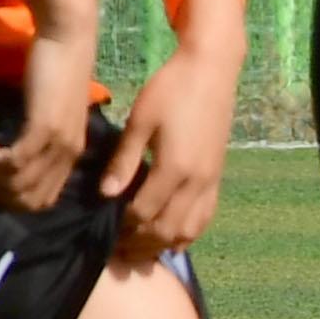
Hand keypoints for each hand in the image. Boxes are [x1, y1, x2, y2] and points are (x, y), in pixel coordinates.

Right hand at [0, 0, 101, 212]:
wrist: (67, 40)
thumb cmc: (55, 72)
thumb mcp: (50, 112)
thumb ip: (39, 136)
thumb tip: (12, 159)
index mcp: (72, 154)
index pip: (42, 200)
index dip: (11, 198)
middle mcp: (69, 153)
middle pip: (30, 199)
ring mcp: (58, 141)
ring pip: (20, 183)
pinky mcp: (44, 126)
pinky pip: (16, 160)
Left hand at [104, 0, 243, 260]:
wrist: (212, 70)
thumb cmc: (170, 89)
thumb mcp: (140, 121)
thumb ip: (124, 161)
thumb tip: (105, 195)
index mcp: (174, 168)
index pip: (143, 212)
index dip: (122, 227)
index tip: (101, 231)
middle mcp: (197, 181)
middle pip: (167, 228)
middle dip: (141, 243)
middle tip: (117, 248)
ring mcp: (211, 180)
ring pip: (189, 229)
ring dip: (164, 243)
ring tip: (141, 247)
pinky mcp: (218, 175)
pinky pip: (205, 216)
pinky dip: (189, 233)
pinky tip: (174, 239)